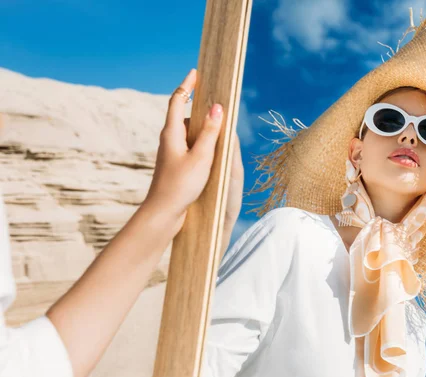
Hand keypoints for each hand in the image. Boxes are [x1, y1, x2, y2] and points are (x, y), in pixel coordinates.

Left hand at [142, 69, 243, 232]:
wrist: (163, 212)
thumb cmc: (181, 185)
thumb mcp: (201, 157)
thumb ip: (210, 132)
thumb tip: (217, 107)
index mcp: (171, 133)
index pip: (177, 100)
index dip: (187, 85)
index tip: (195, 73)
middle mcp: (169, 139)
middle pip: (183, 114)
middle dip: (198, 105)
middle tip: (215, 98)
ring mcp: (171, 152)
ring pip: (187, 131)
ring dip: (202, 126)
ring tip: (220, 124)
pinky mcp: (176, 164)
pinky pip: (190, 145)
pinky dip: (201, 141)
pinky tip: (212, 149)